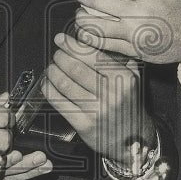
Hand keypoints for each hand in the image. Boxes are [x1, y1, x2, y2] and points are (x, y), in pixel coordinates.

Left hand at [43, 32, 154, 164]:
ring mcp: (97, 110)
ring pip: (66, 84)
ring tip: (51, 68)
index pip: (93, 56)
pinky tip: (47, 84)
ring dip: (53, 72)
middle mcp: (111, 94)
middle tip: (56, 53)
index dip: (73, 45)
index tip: (61, 39)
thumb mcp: (133, 79)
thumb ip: (118, 59)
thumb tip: (93, 39)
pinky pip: (60, 103)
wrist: (133, 140)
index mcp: (123, 79)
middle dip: (61, 57)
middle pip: (76, 68)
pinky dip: (49, 90)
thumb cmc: (129, 105)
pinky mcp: (84, 125)